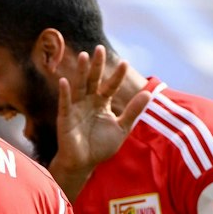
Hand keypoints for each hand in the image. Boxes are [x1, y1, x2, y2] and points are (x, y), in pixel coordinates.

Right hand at [52, 47, 151, 188]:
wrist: (83, 164)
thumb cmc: (100, 147)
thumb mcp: (121, 128)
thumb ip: (133, 111)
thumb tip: (148, 93)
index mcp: (102, 104)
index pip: (110, 86)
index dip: (117, 76)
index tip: (125, 63)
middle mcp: (88, 102)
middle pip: (93, 80)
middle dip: (96, 65)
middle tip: (99, 49)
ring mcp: (76, 109)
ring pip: (79, 87)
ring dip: (80, 72)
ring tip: (83, 56)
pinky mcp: (65, 118)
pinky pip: (65, 103)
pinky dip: (64, 93)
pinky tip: (64, 81)